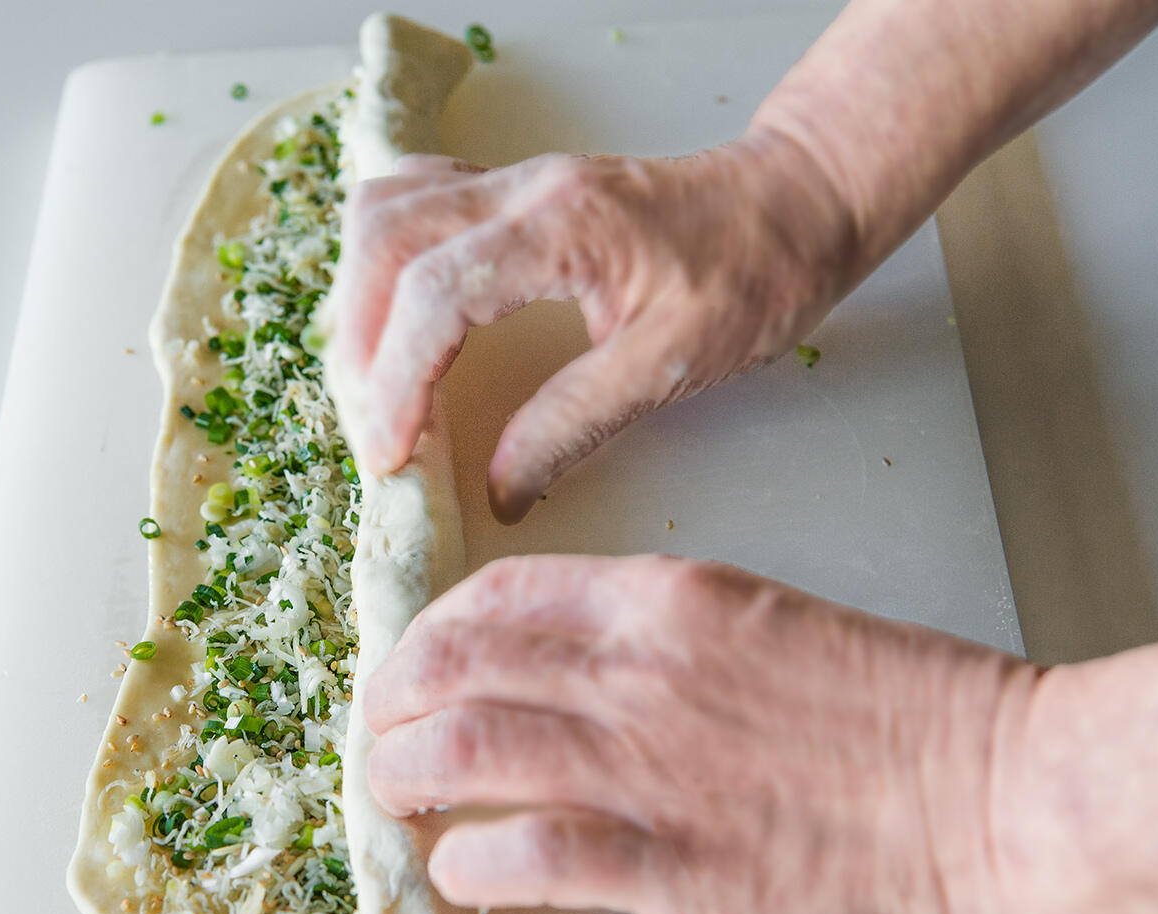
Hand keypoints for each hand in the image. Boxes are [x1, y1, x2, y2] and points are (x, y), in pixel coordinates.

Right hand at [328, 135, 860, 521]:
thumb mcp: (675, 363)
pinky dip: (384, 263)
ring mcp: (511, 179)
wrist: (798, 200)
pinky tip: (397, 318)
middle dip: (359, 345)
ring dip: (360, 300)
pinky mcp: (511, 189)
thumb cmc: (757, 272)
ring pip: (384, 212)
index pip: (437, 295)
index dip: (396, 383)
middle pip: (386, 242)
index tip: (388, 455)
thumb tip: (499, 490)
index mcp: (563, 226)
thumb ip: (575, 424)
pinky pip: (412, 202)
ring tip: (374, 382)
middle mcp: (522, 187)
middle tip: (374, 429)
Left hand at [362, 555, 1037, 913]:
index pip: (496, 596)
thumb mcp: (765, 624)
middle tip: (386, 740)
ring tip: (400, 801)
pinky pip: (524, 856)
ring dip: (408, 777)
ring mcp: (648, 764)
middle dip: (396, 706)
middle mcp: (636, 668)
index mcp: (664, 598)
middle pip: (456, 668)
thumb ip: (660, 640)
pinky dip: (469, 866)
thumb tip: (569, 675)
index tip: (415, 669)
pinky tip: (465, 873)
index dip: (431, 635)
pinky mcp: (672, 862)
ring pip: (465, 753)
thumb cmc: (905, 709)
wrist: (1000, 788)